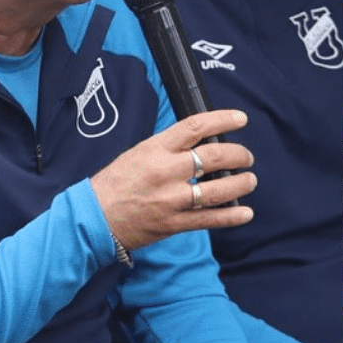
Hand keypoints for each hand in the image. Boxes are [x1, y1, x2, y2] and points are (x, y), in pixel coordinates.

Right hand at [89, 110, 256, 251]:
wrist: (92, 218)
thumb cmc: (115, 183)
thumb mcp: (138, 153)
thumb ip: (168, 147)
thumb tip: (201, 140)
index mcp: (155, 149)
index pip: (195, 127)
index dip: (223, 120)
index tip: (241, 119)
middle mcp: (165, 172)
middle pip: (213, 157)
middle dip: (238, 155)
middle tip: (246, 156)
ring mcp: (170, 200)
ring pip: (217, 190)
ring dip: (240, 184)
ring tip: (249, 180)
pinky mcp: (172, 224)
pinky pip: (208, 219)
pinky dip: (231, 216)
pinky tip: (246, 213)